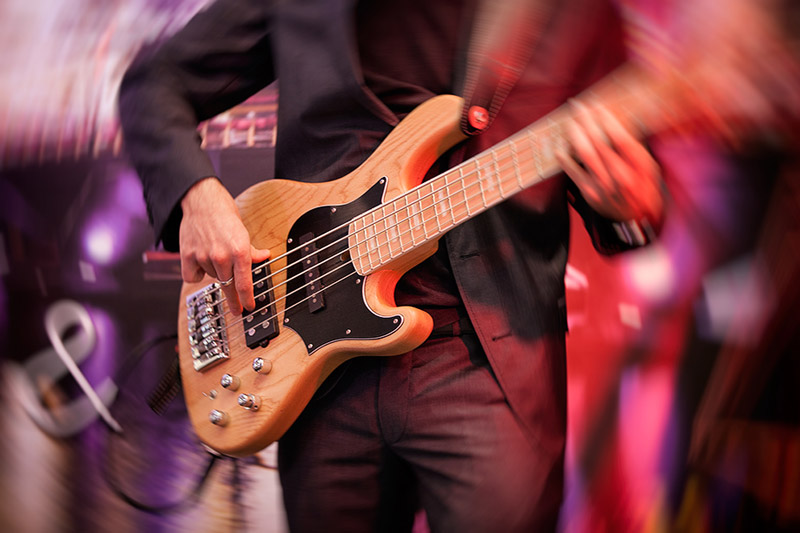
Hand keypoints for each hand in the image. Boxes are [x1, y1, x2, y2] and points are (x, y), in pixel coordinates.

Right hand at [179, 177, 269, 313]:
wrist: (202, 202)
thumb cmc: (224, 215)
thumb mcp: (244, 232)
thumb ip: (251, 250)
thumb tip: (264, 257)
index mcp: (239, 251)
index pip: (244, 283)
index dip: (247, 299)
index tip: (249, 307)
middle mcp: (222, 256)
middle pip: (228, 286)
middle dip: (233, 300)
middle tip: (236, 310)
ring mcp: (204, 256)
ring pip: (211, 278)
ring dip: (215, 272)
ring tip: (215, 254)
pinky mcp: (188, 256)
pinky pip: (192, 277)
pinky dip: (196, 273)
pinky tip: (200, 262)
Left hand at [556, 99, 663, 222]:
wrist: (636, 217)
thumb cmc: (642, 186)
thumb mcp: (649, 165)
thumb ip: (634, 146)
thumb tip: (615, 122)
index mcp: (639, 166)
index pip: (620, 137)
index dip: (606, 120)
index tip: (596, 107)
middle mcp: (621, 176)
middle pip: (600, 142)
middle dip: (587, 121)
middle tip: (577, 107)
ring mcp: (604, 186)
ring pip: (585, 154)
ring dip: (575, 134)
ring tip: (569, 121)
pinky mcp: (590, 194)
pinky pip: (573, 173)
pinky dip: (565, 159)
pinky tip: (560, 147)